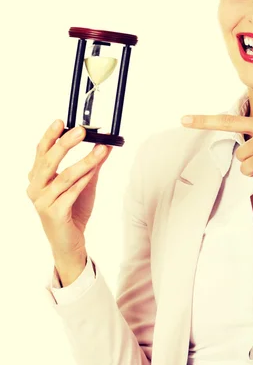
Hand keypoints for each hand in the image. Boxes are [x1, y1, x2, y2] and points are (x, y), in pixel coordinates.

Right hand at [26, 120, 112, 262]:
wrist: (69, 242)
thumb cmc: (72, 211)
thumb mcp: (83, 183)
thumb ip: (91, 164)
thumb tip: (105, 144)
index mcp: (37, 178)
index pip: (41, 152)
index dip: (50, 136)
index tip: (61, 121)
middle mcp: (36, 189)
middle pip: (49, 161)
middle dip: (65, 144)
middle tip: (81, 130)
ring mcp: (43, 202)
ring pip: (65, 177)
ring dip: (84, 161)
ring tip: (100, 149)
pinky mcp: (54, 214)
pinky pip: (71, 192)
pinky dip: (84, 179)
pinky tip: (95, 169)